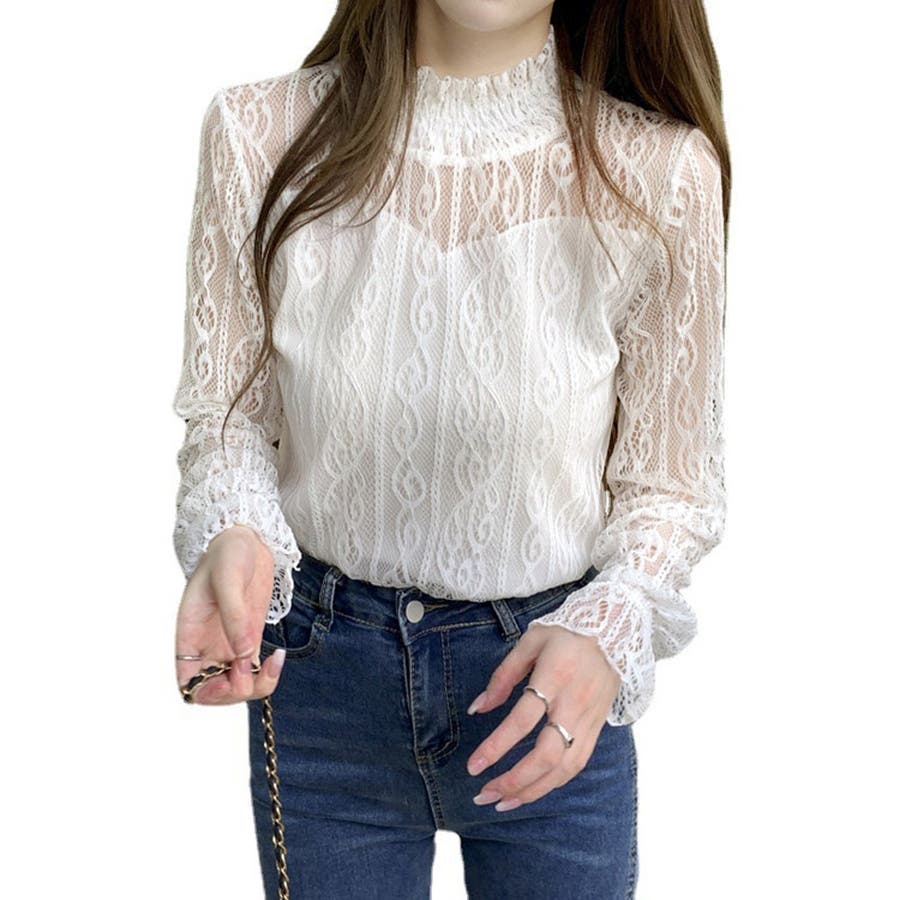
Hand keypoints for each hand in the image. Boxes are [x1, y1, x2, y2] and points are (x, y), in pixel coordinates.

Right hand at [175, 525, 285, 704]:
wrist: (246, 540)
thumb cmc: (227, 554)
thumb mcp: (228, 580)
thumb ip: (235, 617)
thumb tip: (244, 655)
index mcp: (190, 635)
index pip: (187, 683)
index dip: (205, 692)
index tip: (229, 676)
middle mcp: (207, 647)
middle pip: (213, 692)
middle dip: (234, 691)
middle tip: (254, 667)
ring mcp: (229, 645)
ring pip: (236, 686)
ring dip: (254, 686)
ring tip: (272, 662)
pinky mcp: (249, 639)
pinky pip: (255, 672)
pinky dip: (268, 675)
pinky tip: (279, 656)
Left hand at [465, 623, 621, 810]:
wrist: (617, 629)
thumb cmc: (567, 633)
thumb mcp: (530, 641)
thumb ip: (503, 676)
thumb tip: (478, 708)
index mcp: (554, 677)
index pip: (522, 720)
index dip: (496, 746)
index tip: (474, 766)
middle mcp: (574, 703)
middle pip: (546, 755)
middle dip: (514, 780)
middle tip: (485, 794)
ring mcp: (589, 719)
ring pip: (564, 768)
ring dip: (533, 790)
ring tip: (504, 802)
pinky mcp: (598, 727)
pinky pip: (578, 763)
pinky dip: (554, 782)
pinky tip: (534, 789)